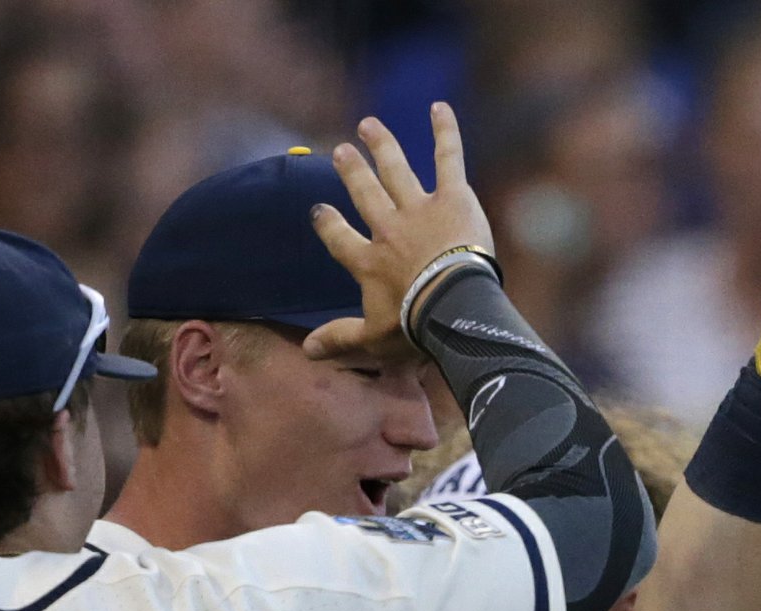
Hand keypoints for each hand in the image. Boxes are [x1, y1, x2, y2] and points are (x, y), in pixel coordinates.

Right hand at [304, 108, 494, 361]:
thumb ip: (340, 339)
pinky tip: (439, 108)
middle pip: (364, 193)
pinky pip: (447, 158)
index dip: (328, 224)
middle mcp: (387, 228)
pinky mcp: (452, 198)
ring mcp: (418, 209)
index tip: (320, 211)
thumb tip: (307, 351)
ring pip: (395, 169)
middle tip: (344, 153)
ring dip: (382, 145)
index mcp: (368, 261)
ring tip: (370, 126)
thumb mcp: (373, 340)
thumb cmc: (414, 328)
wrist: (453, 307)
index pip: (339, 237)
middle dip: (352, 172)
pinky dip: (445, 132)